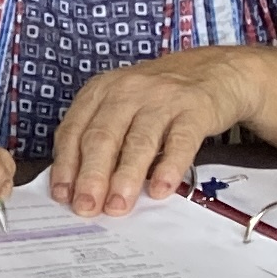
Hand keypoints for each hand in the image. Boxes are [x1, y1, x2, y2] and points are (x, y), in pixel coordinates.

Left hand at [47, 49, 258, 216]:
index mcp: (101, 91)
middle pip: (103, 136)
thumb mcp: (121, 105)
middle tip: (86, 206)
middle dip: (91, 176)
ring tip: (118, 205)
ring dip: (125, 177)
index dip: (66, 164)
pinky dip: (169, 167)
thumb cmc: (158, 97)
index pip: (74, 129)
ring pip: (139, 141)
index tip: (63, 195)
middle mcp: (128, 91)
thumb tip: (79, 186)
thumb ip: (101, 137)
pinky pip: (180, 141)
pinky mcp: (195, 110)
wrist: (213, 70)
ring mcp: (162, 99)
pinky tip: (160, 189)